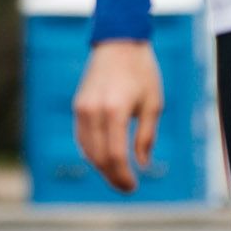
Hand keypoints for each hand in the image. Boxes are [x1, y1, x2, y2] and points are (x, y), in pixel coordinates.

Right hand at [72, 40, 162, 193]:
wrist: (118, 42)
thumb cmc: (142, 72)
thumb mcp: (153, 104)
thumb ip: (146, 136)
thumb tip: (142, 164)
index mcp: (115, 110)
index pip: (115, 155)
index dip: (122, 176)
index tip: (132, 187)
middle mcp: (94, 111)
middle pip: (98, 156)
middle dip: (112, 176)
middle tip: (126, 187)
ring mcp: (82, 108)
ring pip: (87, 149)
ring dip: (101, 167)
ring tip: (117, 175)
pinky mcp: (78, 106)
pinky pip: (82, 137)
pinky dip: (92, 152)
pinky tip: (105, 158)